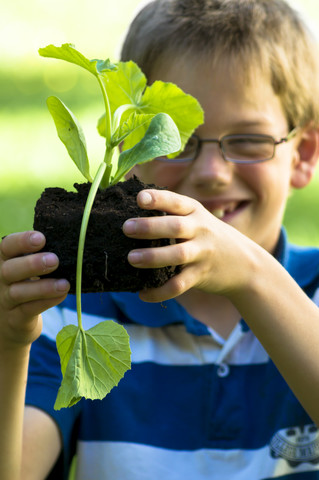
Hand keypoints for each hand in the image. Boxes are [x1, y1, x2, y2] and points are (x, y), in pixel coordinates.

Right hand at [0, 231, 69, 349]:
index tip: (41, 238)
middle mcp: (0, 279)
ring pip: (18, 292)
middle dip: (32, 264)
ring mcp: (5, 300)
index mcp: (4, 260)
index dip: (21, 241)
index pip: (7, 247)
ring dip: (43, 287)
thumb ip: (41, 255)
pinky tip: (61, 295)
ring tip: (64, 284)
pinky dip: (46, 302)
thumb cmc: (25, 285)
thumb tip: (70, 243)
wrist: (12, 322)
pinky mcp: (15, 319)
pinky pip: (28, 310)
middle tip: (54, 260)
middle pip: (8, 270)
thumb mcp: (27, 267)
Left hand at [123, 189, 254, 301]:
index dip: (158, 199)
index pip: (176, 202)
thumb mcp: (198, 218)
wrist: (246, 263)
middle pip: (175, 227)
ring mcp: (202, 253)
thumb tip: (132, 206)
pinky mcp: (201, 275)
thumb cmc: (209, 236)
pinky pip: (179, 285)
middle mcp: (200, 230)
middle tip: (126, 228)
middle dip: (150, 227)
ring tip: (131, 259)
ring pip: (177, 255)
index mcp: (195, 212)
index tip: (139, 198)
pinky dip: (160, 292)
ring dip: (153, 257)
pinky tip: (143, 294)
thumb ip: (173, 214)